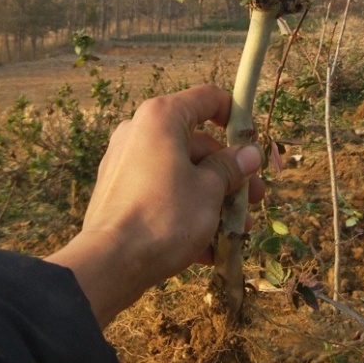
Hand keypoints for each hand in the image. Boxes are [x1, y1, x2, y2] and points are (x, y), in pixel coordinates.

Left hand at [45, 85, 263, 327]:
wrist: (109, 264)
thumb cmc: (166, 217)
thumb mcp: (210, 190)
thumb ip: (231, 167)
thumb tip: (250, 154)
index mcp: (162, 118)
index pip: (208, 98)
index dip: (236, 117)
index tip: (253, 144)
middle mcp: (139, 131)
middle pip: (197, 143)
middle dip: (229, 174)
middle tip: (254, 200)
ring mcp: (124, 161)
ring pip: (180, 172)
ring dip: (212, 198)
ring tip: (235, 230)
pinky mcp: (117, 190)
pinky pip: (160, 192)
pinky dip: (184, 210)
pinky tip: (207, 247)